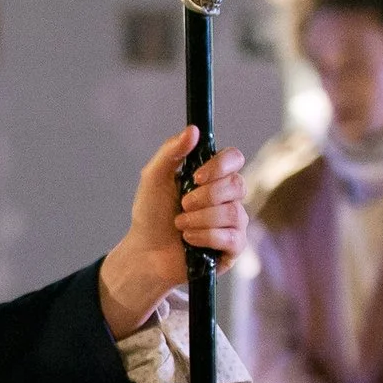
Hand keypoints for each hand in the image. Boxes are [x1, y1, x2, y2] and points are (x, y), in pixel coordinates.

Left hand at [97, 127, 248, 332]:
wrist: (145, 252)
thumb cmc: (151, 214)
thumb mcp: (153, 178)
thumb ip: (171, 152)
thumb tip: (193, 130)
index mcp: (212, 176)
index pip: (234, 158)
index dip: (219, 166)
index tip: (195, 177)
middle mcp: (228, 196)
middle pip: (237, 184)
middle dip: (204, 197)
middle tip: (182, 205)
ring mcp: (233, 222)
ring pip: (234, 212)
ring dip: (200, 219)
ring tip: (180, 224)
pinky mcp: (233, 247)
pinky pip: (233, 237)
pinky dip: (205, 237)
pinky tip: (189, 239)